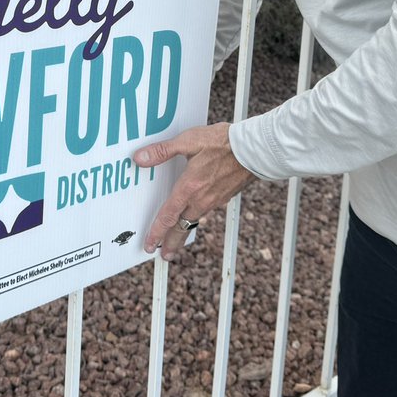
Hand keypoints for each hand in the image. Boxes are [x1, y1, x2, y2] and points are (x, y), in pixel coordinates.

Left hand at [134, 122, 256, 261]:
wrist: (255, 150)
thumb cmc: (223, 143)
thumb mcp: (188, 141)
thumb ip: (163, 151)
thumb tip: (140, 158)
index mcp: (189, 188)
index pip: (168, 216)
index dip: (157, 232)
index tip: (150, 245)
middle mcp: (201, 199)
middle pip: (182, 227)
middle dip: (171, 242)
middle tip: (164, 255)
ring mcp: (215, 200)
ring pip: (195, 221)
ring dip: (184, 232)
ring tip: (177, 240)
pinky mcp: (225, 196)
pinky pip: (206, 212)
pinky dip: (197, 219)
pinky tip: (196, 214)